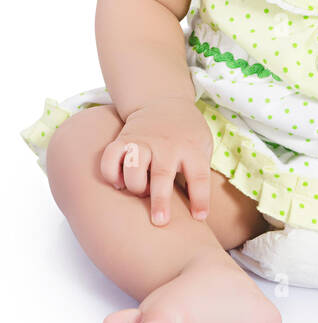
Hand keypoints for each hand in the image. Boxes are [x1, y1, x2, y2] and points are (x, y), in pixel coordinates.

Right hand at [99, 98, 214, 226]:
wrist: (163, 100)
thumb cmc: (186, 133)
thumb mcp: (204, 144)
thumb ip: (201, 171)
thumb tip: (199, 209)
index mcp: (191, 148)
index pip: (199, 176)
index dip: (200, 199)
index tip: (199, 217)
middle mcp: (166, 145)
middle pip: (162, 174)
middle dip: (160, 200)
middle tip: (160, 222)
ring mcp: (143, 141)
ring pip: (133, 167)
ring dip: (135, 186)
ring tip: (139, 192)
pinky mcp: (123, 140)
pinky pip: (109, 158)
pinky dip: (110, 174)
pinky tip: (118, 183)